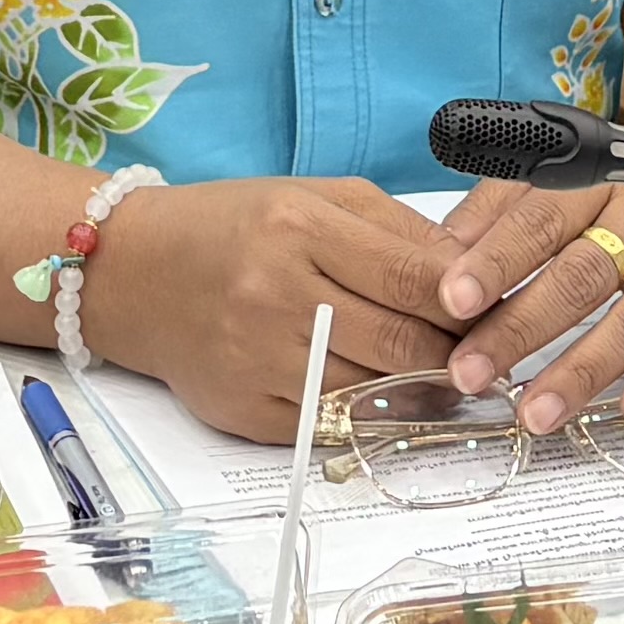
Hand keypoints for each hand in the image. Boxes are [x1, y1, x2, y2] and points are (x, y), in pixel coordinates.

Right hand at [89, 176, 457, 438]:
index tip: (495, 308)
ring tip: (440, 374)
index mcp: (298, 228)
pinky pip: (331, 427)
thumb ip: (395, 231)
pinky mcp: (244, 411)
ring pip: (375, 394)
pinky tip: (381, 397)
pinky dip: (367, 416)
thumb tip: (472, 275)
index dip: (469, 300)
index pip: (414, 276)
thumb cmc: (230, 226)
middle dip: (457, 352)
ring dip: (422, 391)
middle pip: (403, 343)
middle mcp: (276, 294)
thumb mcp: (313, 197)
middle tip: (480, 350)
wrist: (128, 270)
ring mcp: (257, 359)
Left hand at [429, 149, 623, 429]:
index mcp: (603, 177)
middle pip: (583, 274)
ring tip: (535, 413)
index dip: (496, 260)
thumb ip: (508, 206)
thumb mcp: (576, 175)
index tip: (451, 301)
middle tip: (471, 374)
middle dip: (522, 328)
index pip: (542, 218)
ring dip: (584, 369)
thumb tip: (442, 253)